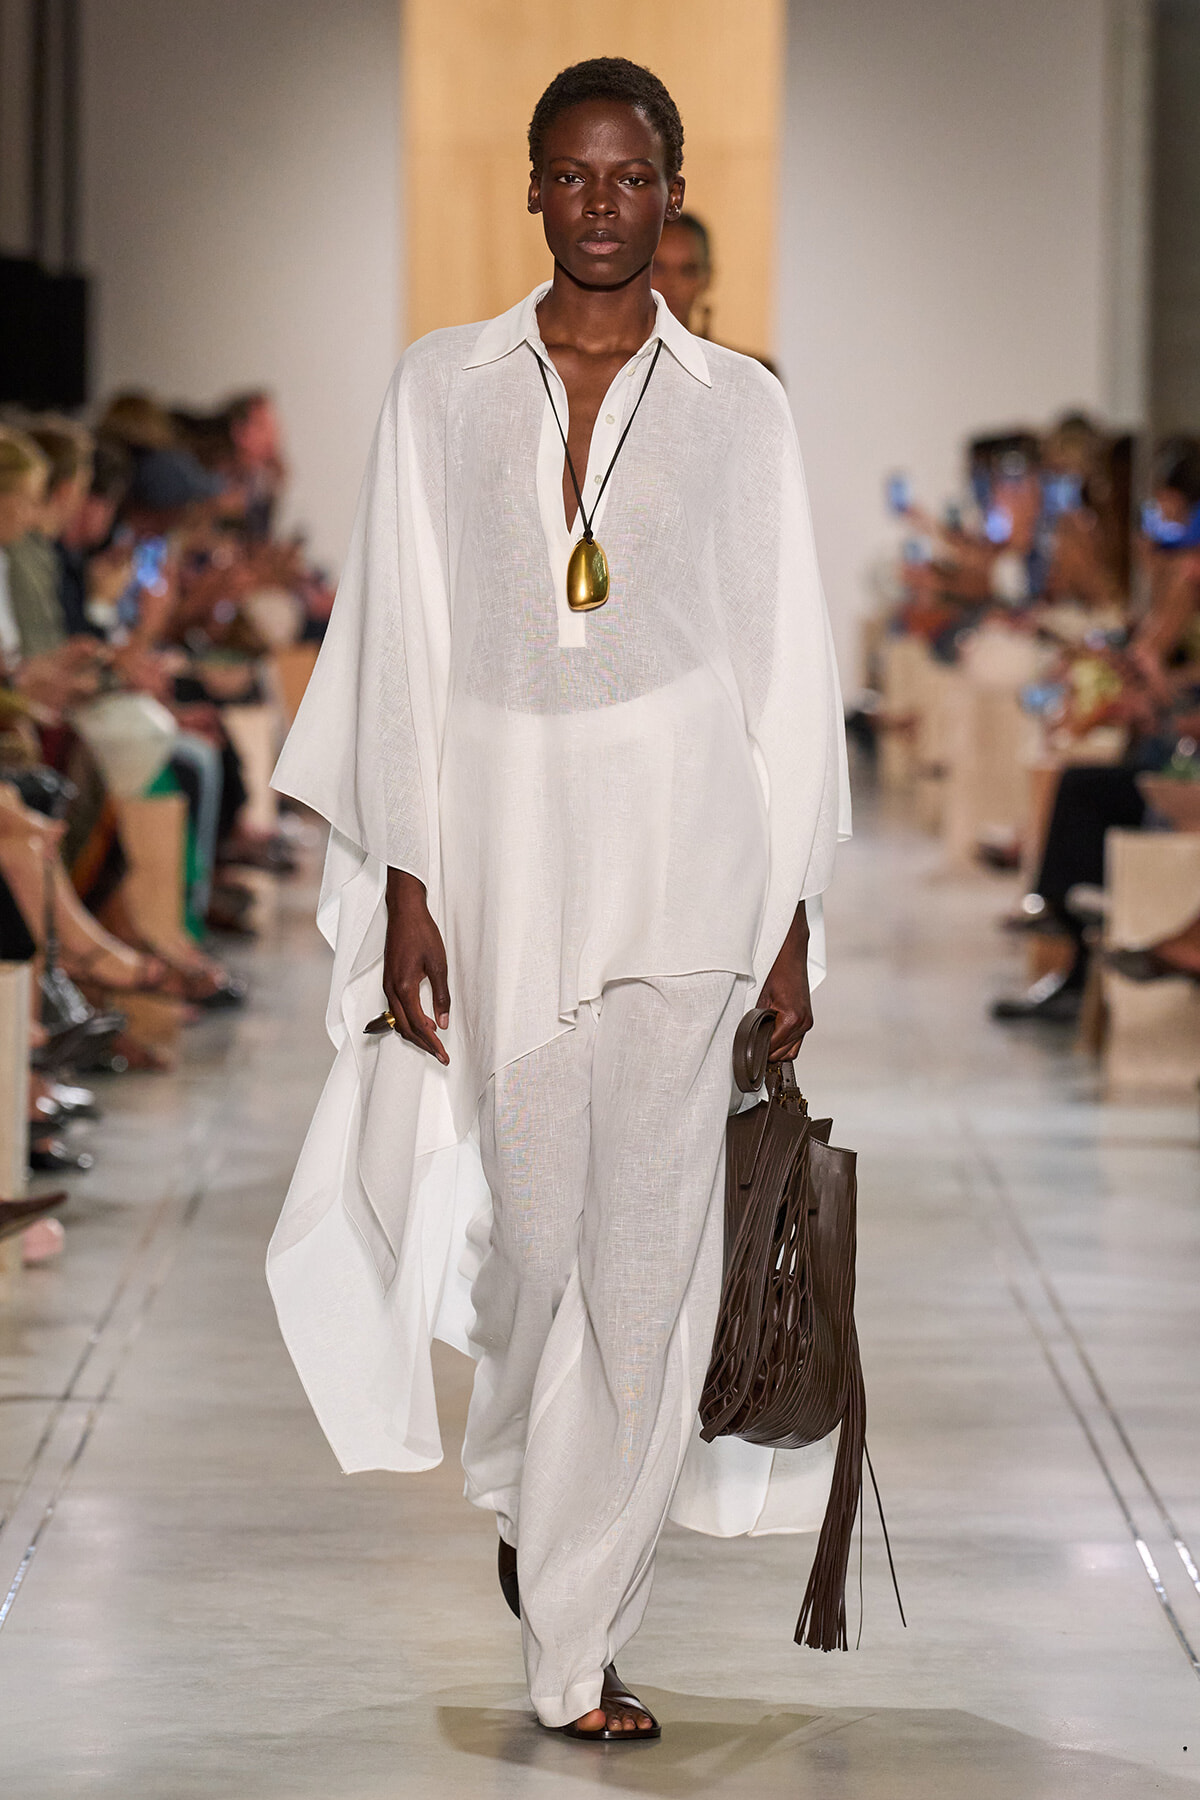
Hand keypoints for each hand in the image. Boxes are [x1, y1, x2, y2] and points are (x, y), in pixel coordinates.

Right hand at [383, 868, 450, 1064]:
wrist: (404, 912)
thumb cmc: (422, 934)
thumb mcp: (439, 965)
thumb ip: (441, 996)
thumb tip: (442, 1023)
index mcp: (404, 987)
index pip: (418, 1025)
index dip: (431, 1043)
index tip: (444, 1055)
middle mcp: (392, 990)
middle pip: (405, 1028)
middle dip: (423, 1044)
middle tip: (441, 1055)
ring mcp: (387, 985)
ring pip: (398, 1021)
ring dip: (415, 1034)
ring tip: (433, 1042)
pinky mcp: (388, 980)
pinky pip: (395, 1009)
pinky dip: (408, 1021)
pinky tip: (422, 1021)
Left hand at [758, 900, 812, 1061]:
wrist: (790, 952)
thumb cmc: (776, 969)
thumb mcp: (760, 997)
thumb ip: (756, 1020)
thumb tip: (749, 1038)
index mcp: (793, 1019)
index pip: (773, 1048)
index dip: (758, 1050)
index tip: (746, 1050)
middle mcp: (804, 1022)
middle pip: (782, 1054)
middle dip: (767, 1050)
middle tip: (751, 1043)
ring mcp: (808, 1021)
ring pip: (791, 1050)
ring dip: (776, 1048)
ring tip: (761, 1038)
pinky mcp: (807, 1018)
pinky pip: (796, 1040)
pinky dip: (784, 1041)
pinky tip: (771, 1033)